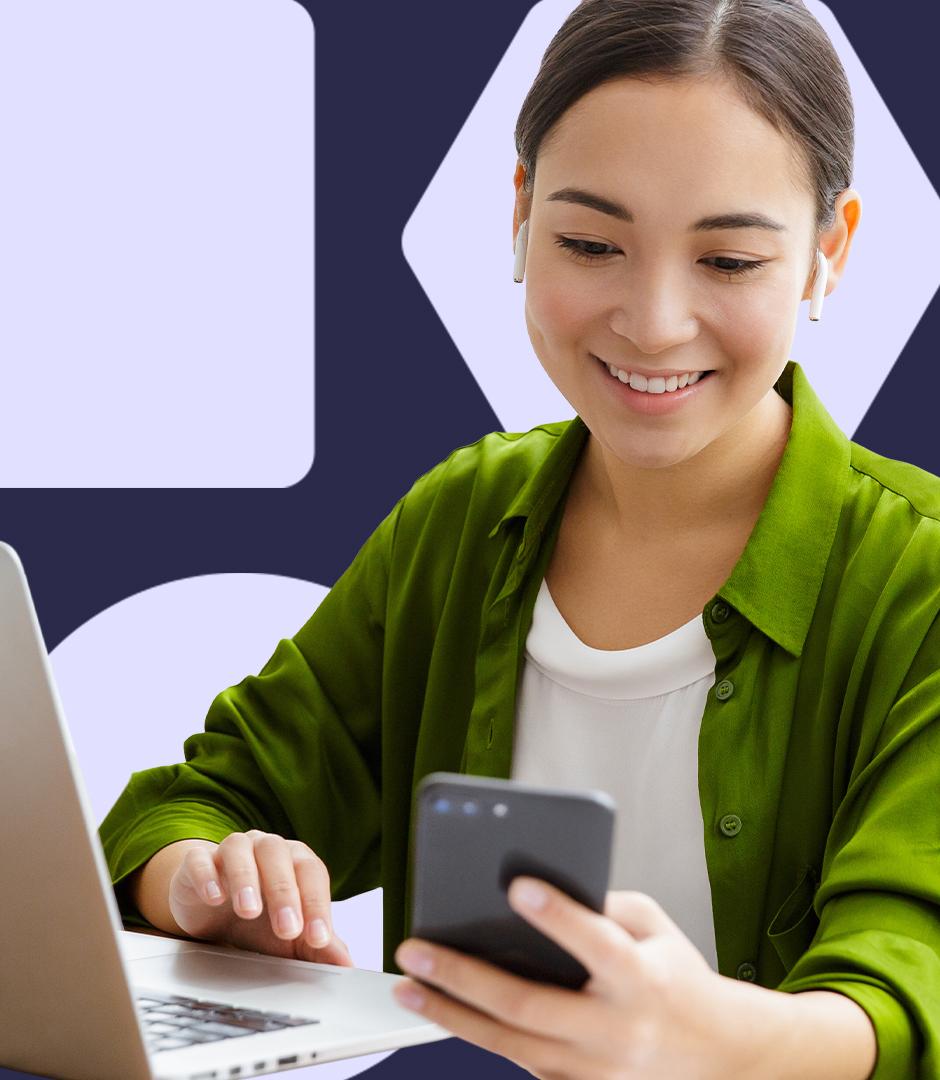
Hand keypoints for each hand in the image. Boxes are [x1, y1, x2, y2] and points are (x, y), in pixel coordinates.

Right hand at [168, 831, 354, 966]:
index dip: (317, 904)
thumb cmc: (259, 921)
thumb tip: (346, 964)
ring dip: (246, 878)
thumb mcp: (288, 937)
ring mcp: (231, 850)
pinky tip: (213, 897)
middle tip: (287, 929)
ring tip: (249, 911)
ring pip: (241, 850)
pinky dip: (207, 875)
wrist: (211, 911)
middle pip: (279, 857)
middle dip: (284, 893)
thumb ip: (317, 947)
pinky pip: (200, 859)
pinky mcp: (197, 861)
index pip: (312, 873)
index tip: (319, 939)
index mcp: (295, 860)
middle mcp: (265, 848)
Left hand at [393, 878, 742, 1078]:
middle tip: (417, 947)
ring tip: (407, 988)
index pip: (596, 945)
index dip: (558, 917)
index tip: (517, 886)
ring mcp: (594, 1070)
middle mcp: (615, 1030)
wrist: (715, 1056)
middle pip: (529, 1006)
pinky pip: (520, 1062)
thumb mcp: (654, 926)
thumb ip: (602, 904)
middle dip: (464, 976)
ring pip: (510, 1045)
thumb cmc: (676, 976)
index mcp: (642, 980)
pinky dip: (479, 1036)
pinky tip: (443, 1011)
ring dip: (451, 1015)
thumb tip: (536, 891)